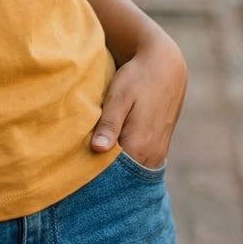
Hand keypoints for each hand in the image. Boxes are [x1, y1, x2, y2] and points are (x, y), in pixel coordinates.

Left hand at [90, 27, 186, 168]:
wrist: (165, 67)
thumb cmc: (138, 78)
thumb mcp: (120, 96)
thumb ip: (110, 124)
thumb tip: (97, 149)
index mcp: (139, 145)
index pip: (113, 174)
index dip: (94, 174)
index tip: (77, 171)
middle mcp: (151, 156)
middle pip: (123, 176)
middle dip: (104, 175)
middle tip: (81, 170)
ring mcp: (157, 154)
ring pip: (132, 172)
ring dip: (116, 169)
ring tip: (94, 162)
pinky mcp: (159, 149)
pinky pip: (141, 165)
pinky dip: (127, 163)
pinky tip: (111, 155)